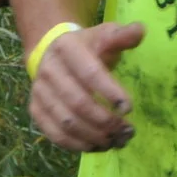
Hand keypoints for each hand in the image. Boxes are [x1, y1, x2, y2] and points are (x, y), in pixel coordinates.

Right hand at [29, 21, 143, 151]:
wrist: (56, 54)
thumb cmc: (88, 47)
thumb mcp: (105, 36)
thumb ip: (122, 36)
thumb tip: (140, 30)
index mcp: (67, 47)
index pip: (90, 73)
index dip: (110, 92)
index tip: (129, 108)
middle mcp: (48, 69)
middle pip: (78, 102)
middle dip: (105, 121)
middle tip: (127, 131)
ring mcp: (39, 91)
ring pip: (66, 122)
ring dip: (94, 136)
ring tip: (116, 140)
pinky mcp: (35, 110)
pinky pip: (55, 134)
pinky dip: (78, 145)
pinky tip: (97, 146)